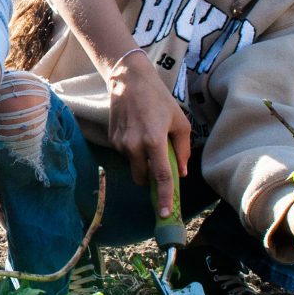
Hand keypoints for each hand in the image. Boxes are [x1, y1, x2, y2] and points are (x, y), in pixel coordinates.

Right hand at [105, 52, 191, 218]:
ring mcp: (120, 144)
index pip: (160, 177)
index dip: (165, 197)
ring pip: (134, 166)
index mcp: (154, 141)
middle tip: (160, 164)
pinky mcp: (112, 140)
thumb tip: (181, 173)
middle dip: (151, 178)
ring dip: (142, 161)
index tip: (166, 213)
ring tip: (148, 137)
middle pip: (143, 178)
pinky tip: (137, 131)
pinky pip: (125, 155)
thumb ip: (182, 150)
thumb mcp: (179, 121)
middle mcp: (134, 146)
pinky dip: (134, 151)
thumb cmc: (159, 99)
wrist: (129, 81)